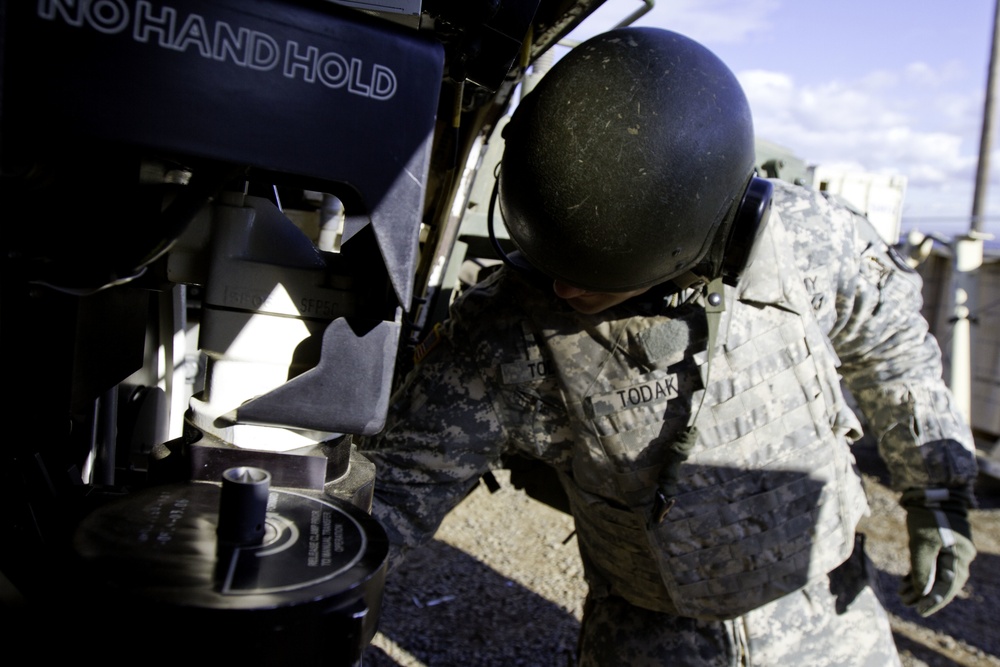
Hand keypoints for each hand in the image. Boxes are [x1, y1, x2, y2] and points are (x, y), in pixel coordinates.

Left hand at [899, 487, 975, 615]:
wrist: (930, 491)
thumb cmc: (927, 516)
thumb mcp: (922, 542)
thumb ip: (923, 568)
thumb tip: (922, 593)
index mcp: (959, 557)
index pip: (948, 585)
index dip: (935, 600)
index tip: (920, 611)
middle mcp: (960, 556)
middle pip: (944, 582)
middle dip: (926, 595)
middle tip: (908, 604)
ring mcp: (952, 551)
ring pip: (937, 574)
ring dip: (921, 586)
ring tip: (902, 595)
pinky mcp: (942, 545)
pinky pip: (934, 565)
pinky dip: (921, 573)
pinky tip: (906, 582)